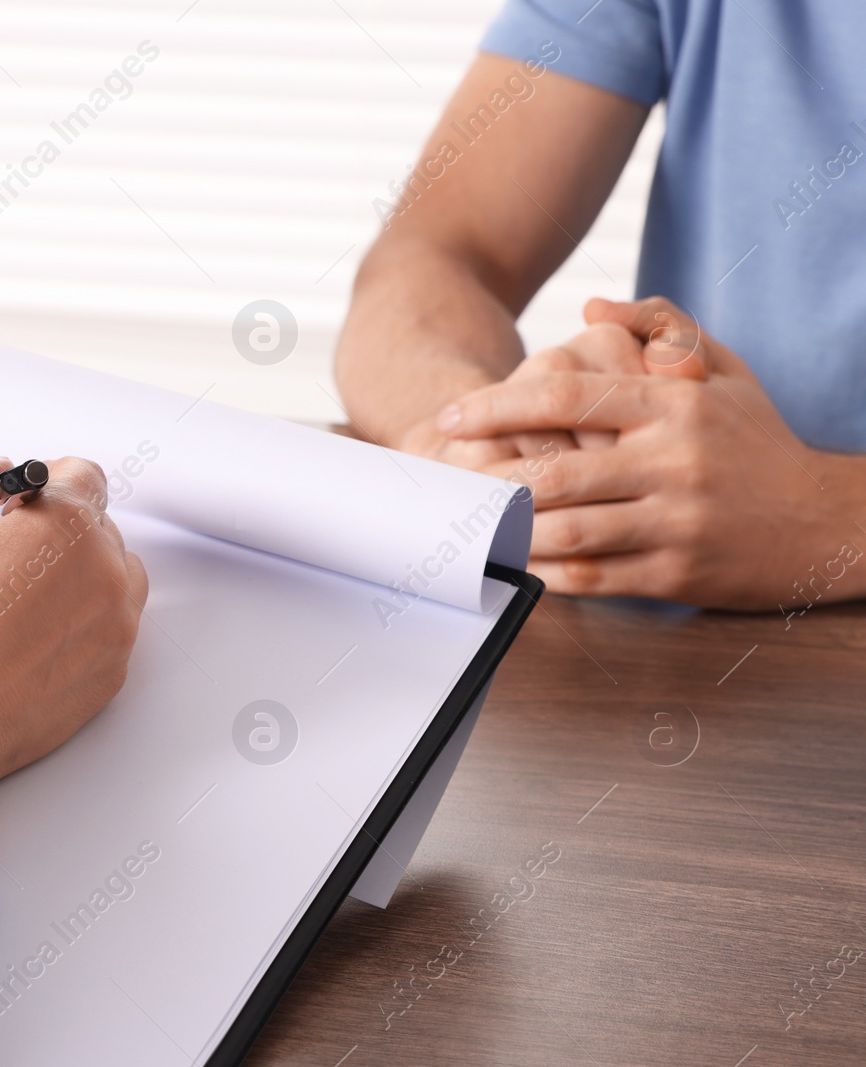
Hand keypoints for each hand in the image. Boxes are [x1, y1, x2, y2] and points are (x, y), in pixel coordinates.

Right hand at [0, 457, 147, 795]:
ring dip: (76, 578)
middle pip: (97, 529)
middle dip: (56, 533)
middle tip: (6, 557)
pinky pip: (108, 631)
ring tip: (20, 602)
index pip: (85, 475)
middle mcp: (105, 573)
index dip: (48, 481)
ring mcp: (116, 627)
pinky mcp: (112, 672)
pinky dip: (79, 627)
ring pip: (111, 580)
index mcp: (68, 526)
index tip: (26, 500)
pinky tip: (30, 639)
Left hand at [437, 298, 865, 608]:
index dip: (497, 407)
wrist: (829, 520)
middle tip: (449, 480)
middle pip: (556, 470)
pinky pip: (597, 577)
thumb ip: (658, 328)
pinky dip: (549, 573)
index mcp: (674, 405)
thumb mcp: (723, 370)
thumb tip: (589, 310)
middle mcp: (673, 461)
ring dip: (512, 530)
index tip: (451, 416)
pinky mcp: (679, 572)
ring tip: (473, 523)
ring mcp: (676, 520)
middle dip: (491, 477)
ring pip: (570, 529)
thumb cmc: (758, 442)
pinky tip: (521, 564)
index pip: (567, 397)